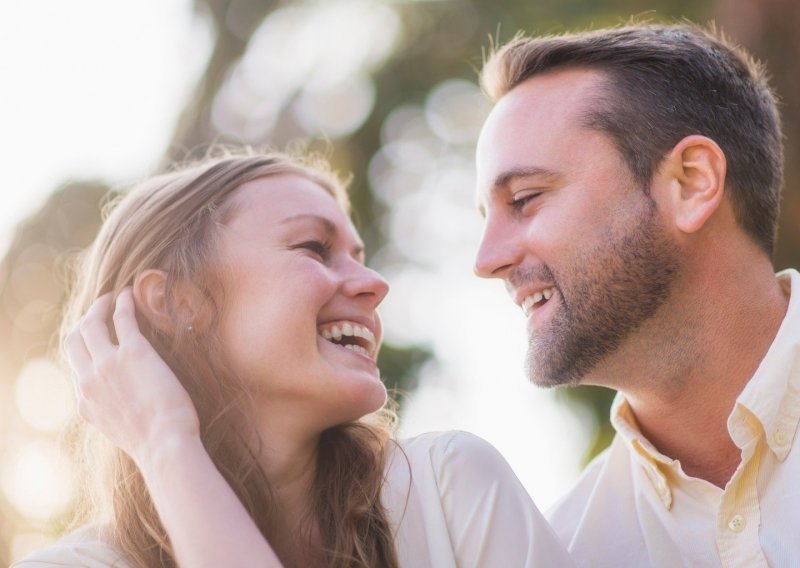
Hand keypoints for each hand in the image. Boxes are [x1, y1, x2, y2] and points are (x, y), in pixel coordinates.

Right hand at [65, 288, 200, 464]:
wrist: (165, 445)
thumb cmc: (156, 443)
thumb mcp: (122, 433)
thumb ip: (115, 415)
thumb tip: (125, 408)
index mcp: (86, 403)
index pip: (76, 368)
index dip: (84, 349)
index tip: (97, 338)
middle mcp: (89, 381)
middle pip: (74, 340)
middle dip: (84, 320)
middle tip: (99, 309)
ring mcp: (107, 365)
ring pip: (91, 325)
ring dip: (99, 306)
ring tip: (112, 297)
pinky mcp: (132, 353)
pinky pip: (121, 318)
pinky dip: (122, 303)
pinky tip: (129, 294)